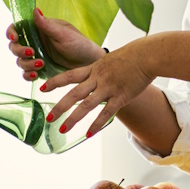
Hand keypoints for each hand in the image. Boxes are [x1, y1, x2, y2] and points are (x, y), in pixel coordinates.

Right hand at [5, 9, 102, 81]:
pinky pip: (27, 73)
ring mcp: (36, 56)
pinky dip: (28, 75)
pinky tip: (36, 75)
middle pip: (15, 46)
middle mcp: (35, 42)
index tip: (14, 38)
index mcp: (38, 29)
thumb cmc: (79, 44)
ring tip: (41, 64)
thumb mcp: (64, 34)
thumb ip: (47, 25)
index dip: (11, 33)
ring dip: (26, 64)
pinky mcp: (40, 69)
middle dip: (19, 50)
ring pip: (20, 61)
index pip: (17, 28)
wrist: (89, 63)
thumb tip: (35, 10)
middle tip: (31, 52)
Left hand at [41, 38, 156, 137]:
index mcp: (94, 68)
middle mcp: (98, 78)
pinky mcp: (121, 96)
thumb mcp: (111, 58)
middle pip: (74, 93)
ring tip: (63, 129)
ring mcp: (109, 88)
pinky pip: (106, 113)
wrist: (148, 55)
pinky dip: (96, 124)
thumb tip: (94, 71)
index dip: (54, 82)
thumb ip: (101, 67)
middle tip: (49, 118)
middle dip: (60, 107)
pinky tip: (88, 134)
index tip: (41, 88)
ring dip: (73, 118)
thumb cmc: (133, 55)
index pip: (69, 75)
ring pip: (86, 105)